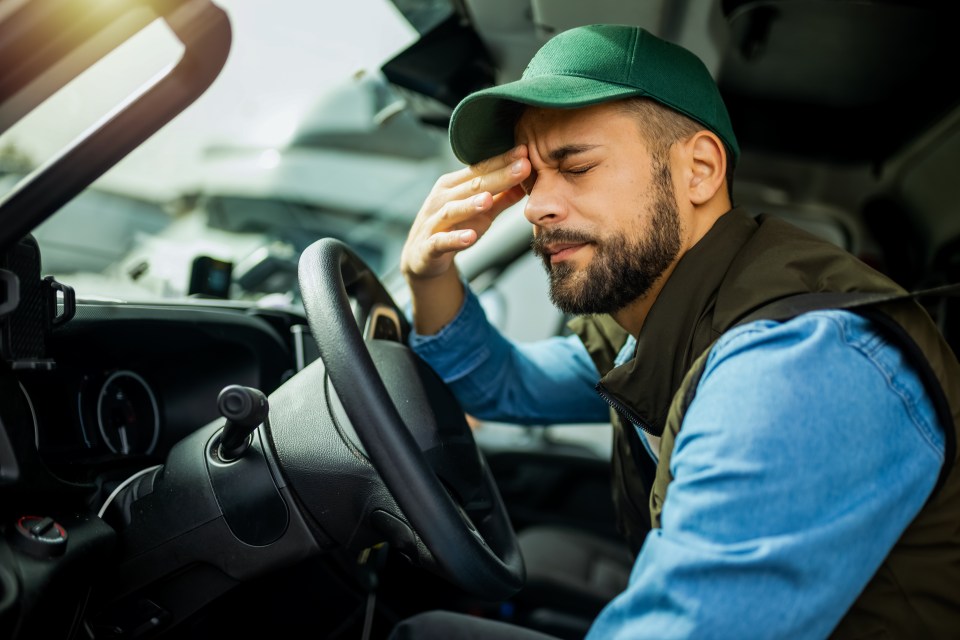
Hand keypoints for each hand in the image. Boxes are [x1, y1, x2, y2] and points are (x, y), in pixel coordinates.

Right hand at [401, 145, 529, 281]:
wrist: (422, 257)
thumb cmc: (454, 228)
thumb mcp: (482, 214)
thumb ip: (503, 199)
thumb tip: (527, 183)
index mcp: (454, 185)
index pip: (482, 170)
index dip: (504, 161)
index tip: (525, 150)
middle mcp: (442, 199)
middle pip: (472, 185)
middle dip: (499, 176)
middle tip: (523, 166)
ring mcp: (433, 222)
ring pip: (453, 210)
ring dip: (470, 205)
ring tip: (489, 199)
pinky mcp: (428, 246)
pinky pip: (441, 241)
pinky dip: (455, 239)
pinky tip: (470, 237)